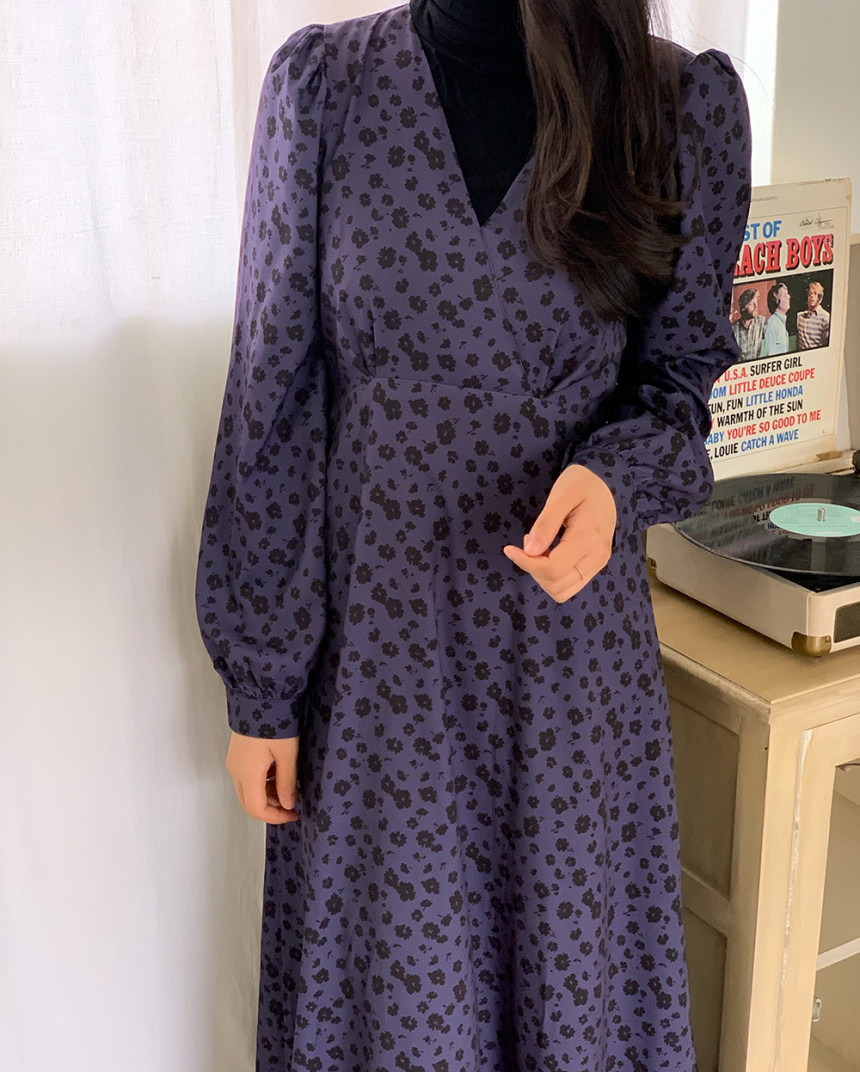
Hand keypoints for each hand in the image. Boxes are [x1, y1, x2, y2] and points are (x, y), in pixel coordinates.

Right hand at [225, 731, 300, 822]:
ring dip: (268, 795)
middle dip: (272, 808)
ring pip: (248, 791)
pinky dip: (263, 783)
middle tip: (293, 804)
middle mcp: (235, 771)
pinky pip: (247, 778)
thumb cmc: (276, 723)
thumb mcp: (287, 754)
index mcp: (246, 774)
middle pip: (249, 803)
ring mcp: (234, 762)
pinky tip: (279, 774)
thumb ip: (287, 782)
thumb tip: (287, 805)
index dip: (276, 817)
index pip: (256, 809)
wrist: (261, 696)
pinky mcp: (237, 755)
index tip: (294, 813)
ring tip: (290, 786)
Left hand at [502, 464, 616, 602]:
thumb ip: (545, 524)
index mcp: (588, 538)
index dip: (526, 563)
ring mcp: (598, 564)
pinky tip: (549, 553)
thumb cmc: (581, 484)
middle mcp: (596, 557)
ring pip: (562, 591)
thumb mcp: (561, 495)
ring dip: (542, 575)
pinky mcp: (595, 565)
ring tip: (540, 547)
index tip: (510, 548)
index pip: (552, 569)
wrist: (605, 483)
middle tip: (531, 540)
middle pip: (556, 584)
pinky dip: (553, 576)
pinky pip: (570, 585)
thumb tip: (530, 552)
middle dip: (533, 568)